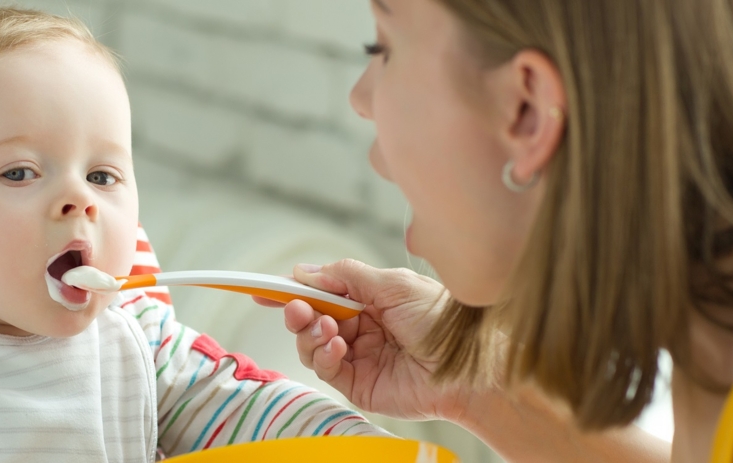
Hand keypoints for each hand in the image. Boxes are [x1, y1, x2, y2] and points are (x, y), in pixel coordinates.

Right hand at [263, 259, 470, 421]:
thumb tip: (305, 271)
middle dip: (297, 310)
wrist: (468, 366)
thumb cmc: (441, 321)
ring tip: (326, 327)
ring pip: (310, 343)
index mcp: (369, 300)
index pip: (322, 292)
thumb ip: (346, 276)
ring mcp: (356, 356)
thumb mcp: (392, 283)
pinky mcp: (357, 384)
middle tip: (294, 306)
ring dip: (309, 332)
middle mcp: (360, 327)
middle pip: (310, 317)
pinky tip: (338, 345)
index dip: (292, 289)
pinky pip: (324, 368)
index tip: (264, 289)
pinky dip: (323, 354)